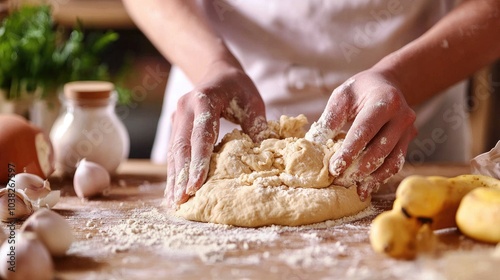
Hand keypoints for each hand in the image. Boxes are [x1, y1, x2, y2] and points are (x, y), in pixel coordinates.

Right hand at [165, 61, 267, 208]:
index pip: (201, 134)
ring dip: (174, 177)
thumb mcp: (252, 100)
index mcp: (204, 100)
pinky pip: (173, 151)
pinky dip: (174, 171)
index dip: (199, 161)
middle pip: (181, 146)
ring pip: (173, 151)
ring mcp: (177, 117)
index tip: (196, 185)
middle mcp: (185, 108)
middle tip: (181, 200)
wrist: (216, 72)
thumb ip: (257, 125)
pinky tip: (173, 189)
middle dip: (181, 175)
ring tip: (174, 201)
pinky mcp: (175, 126)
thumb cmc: (237, 87)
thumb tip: (264, 154)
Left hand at [306, 69, 416, 200]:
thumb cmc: (360, 90)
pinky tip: (365, 187)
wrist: (386, 84)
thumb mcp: (342, 97)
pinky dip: (380, 177)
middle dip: (358, 169)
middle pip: (380, 149)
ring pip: (391, 161)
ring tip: (352, 188)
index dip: (349, 151)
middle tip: (339, 181)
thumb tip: (314, 146)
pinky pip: (395, 163)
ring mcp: (408, 130)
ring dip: (371, 178)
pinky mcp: (408, 141)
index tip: (334, 168)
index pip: (365, 130)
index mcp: (385, 100)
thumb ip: (330, 120)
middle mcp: (402, 116)